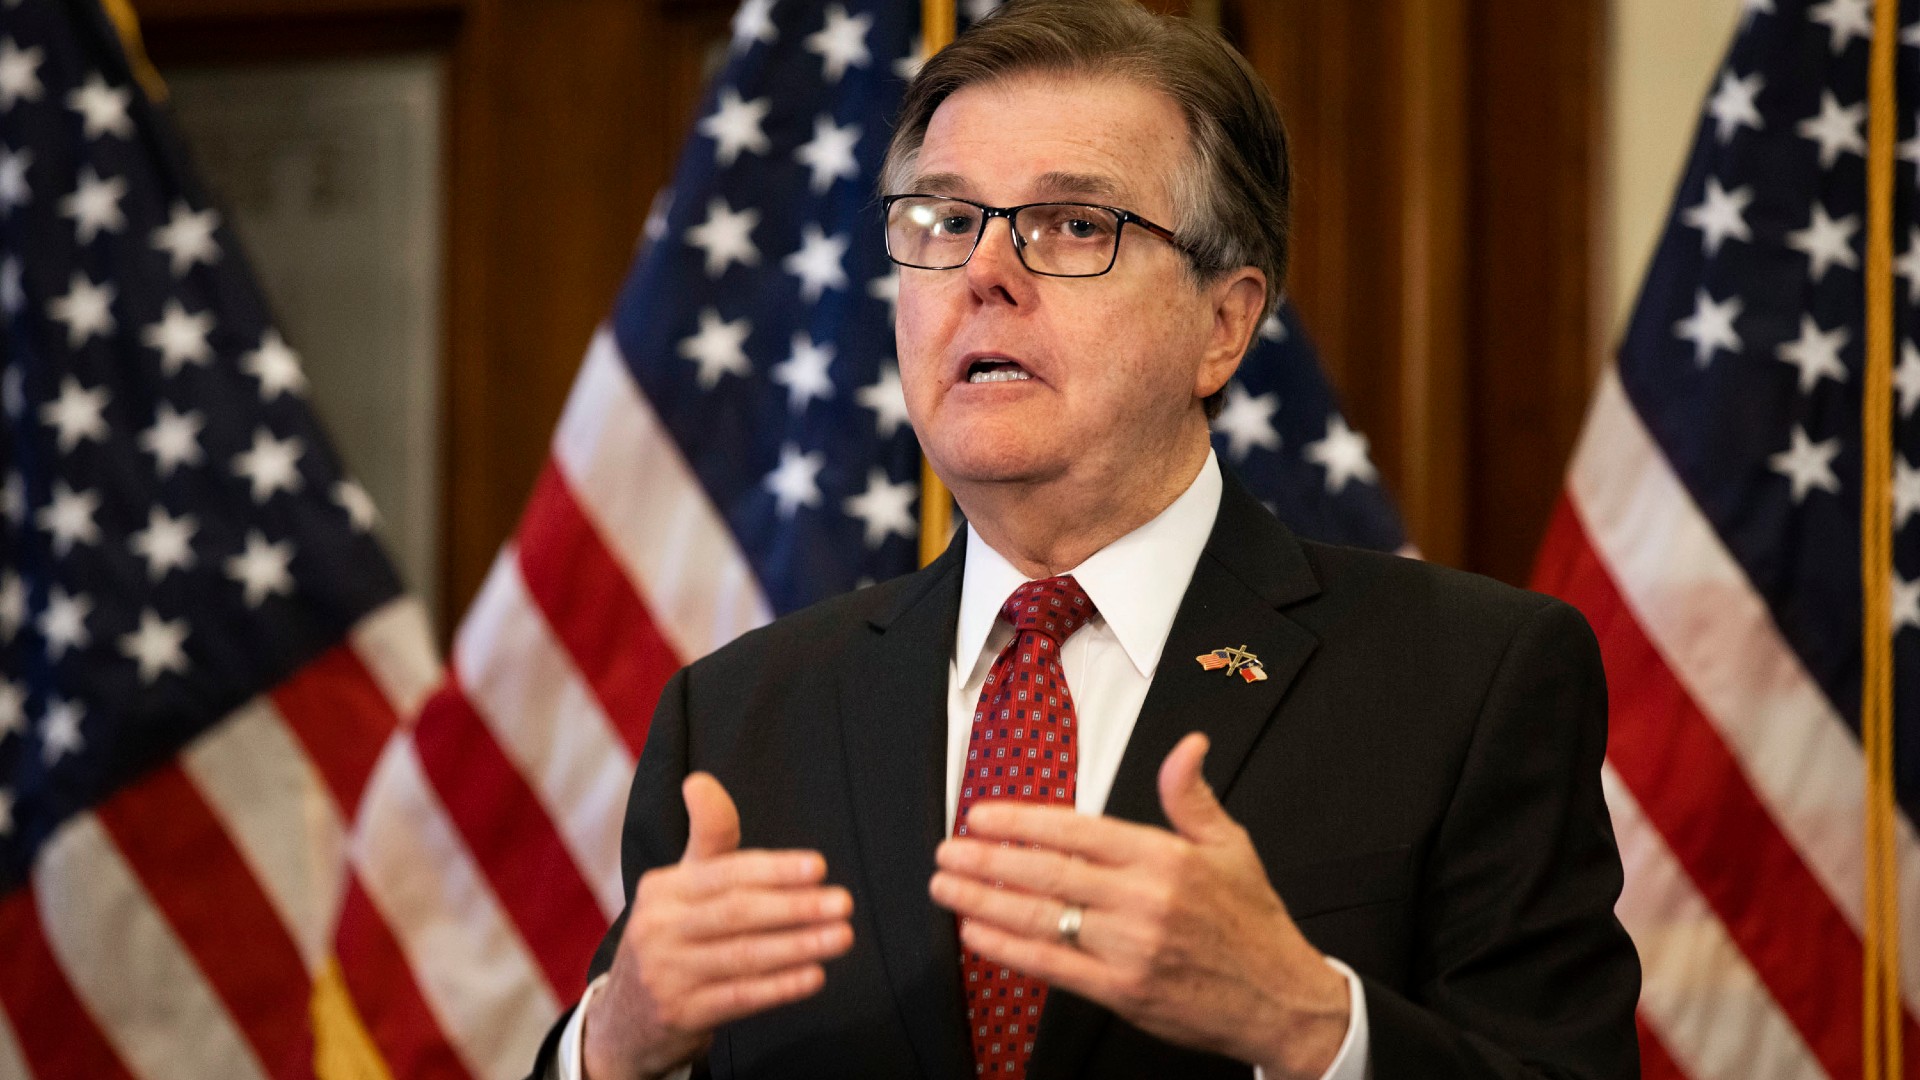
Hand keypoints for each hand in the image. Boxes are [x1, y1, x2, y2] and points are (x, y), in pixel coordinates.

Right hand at [583, 773, 854, 1079]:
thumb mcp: (681, 885)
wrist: (625, 1018)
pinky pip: (738, 998)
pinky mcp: (680, 1015)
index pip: (725, 873)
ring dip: (798, 946)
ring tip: (842, 937)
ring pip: (743, 956)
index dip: (774, 869)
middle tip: (843, 903)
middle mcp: (659, 929)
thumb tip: (700, 780)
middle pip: (736, 913)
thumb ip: (706, 837)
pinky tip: (815, 976)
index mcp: (662, 889)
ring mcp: (667, 975)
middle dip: (794, 907)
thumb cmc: (671, 935)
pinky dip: (779, 987)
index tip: (819, 866)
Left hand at [928, 733, 1349, 1078]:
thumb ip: (1191, 796)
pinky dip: (1008, 949)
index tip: (982, 816)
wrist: (1280, 1000)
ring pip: (1042, 919)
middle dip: (988, 860)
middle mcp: (1143, 901)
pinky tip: (977, 933)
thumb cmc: (1252, 922)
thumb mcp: (1231, 845)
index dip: (1023, 822)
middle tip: (947, 851)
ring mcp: (1129, 948)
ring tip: (946, 887)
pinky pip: (1052, 967)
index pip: (1077, 831)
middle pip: (1048, 873)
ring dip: (984, 901)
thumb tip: (1187, 745)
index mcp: (1164, 858)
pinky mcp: (1121, 992)